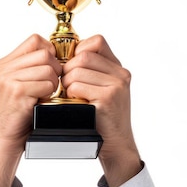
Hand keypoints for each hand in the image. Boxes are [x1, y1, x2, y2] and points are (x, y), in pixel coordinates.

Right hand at [0, 34, 61, 186]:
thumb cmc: (19, 113)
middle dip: (56, 68)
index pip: (35, 40)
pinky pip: (46, 83)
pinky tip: (43, 101)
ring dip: (54, 82)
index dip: (50, 51)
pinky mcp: (17, 91)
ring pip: (48, 68)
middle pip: (44, 53)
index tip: (53, 67)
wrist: (6, 138)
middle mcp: (4, 68)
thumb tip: (57, 53)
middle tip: (53, 84)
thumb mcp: (21, 85)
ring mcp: (9, 79)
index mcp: (6, 63)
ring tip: (47, 94)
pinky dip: (50, 93)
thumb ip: (32, 68)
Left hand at [62, 35, 141, 186]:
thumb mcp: (103, 89)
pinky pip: (77, 86)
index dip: (79, 50)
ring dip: (67, 83)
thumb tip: (65, 55)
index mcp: (118, 68)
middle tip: (67, 84)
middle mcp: (120, 74)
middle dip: (68, 69)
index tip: (73, 65)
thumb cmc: (103, 118)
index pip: (96, 42)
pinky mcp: (107, 99)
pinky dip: (70, 93)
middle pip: (83, 56)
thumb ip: (93, 71)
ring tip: (71, 95)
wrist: (116, 144)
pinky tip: (75, 103)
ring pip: (77, 70)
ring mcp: (115, 86)